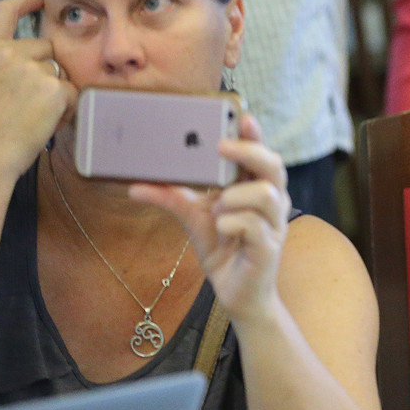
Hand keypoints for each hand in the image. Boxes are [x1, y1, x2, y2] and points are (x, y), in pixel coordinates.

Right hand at [0, 0, 75, 179]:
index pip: (4, 12)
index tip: (37, 0)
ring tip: (29, 114)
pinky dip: (63, 109)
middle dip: (43, 68)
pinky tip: (42, 123)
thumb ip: (1, 63)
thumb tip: (28, 54)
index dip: (23, 3)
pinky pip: (71, 92)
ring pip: (59, 71)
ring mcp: (32, 70)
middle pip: (44, 47)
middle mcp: (6, 53)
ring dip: (53, 89)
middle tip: (25, 100)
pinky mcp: (54, 89)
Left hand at [129, 114, 289, 322]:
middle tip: (221, 147)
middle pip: (274, 165)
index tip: (242, 116)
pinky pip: (251, 225)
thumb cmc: (223, 248)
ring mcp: (274, 223)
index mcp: (256, 187)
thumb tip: (136, 185)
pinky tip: (221, 230)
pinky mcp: (269, 247)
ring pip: (265, 194)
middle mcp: (272, 201)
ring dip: (235, 197)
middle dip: (249, 152)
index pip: (261, 154)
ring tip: (218, 207)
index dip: (255, 135)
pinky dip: (230, 223)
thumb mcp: (194, 218)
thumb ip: (173, 198)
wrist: (237, 293)